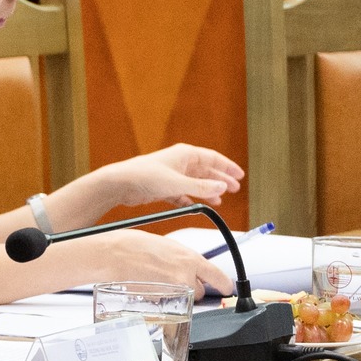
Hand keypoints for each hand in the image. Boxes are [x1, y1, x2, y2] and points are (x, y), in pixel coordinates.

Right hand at [90, 228, 235, 297]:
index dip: (224, 284)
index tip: (227, 288)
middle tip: (173, 276)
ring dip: (176, 293)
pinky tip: (149, 283)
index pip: (218, 277)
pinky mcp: (160, 301)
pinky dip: (161, 296)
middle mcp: (186, 277)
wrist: (112, 255)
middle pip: (200, 291)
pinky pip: (166, 301)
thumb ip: (181, 258)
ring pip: (184, 298)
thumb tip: (186, 266)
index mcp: (190, 259)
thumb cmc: (133, 245)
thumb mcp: (165, 246)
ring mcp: (173, 291)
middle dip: (191, 287)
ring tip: (156, 279)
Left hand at [99, 144, 243, 208]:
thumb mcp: (178, 183)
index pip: (212, 158)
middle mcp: (179, 163)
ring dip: (207, 191)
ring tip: (219, 200)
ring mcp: (171, 175)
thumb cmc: (146, 176)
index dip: (227, 167)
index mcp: (184, 154)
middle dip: (220, 180)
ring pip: (194, 183)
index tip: (240, 175)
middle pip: (205, 171)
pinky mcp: (162, 187)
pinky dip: (190, 199)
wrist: (120, 183)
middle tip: (234, 189)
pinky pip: (182, 193)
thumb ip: (202, 187)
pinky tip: (197, 205)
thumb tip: (223, 187)